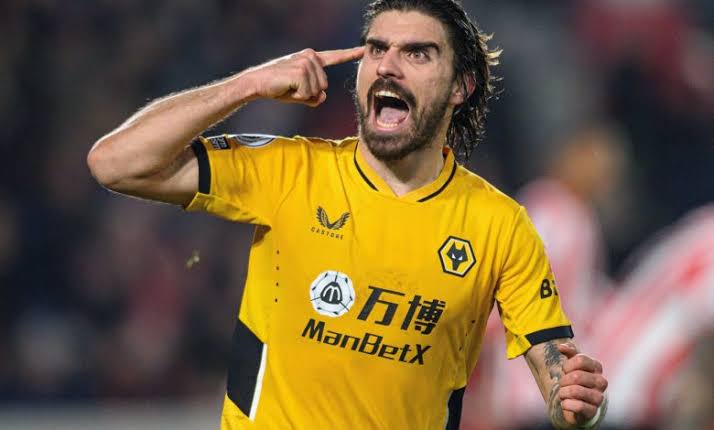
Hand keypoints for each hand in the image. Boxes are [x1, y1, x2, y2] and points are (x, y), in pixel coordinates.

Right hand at [244, 46, 363, 106]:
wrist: (256, 84)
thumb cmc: (278, 87)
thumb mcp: (300, 93)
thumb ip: (315, 96)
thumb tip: (323, 97)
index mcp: (311, 58)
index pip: (334, 56)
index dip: (350, 54)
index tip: (364, 50)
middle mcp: (310, 56)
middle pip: (324, 86)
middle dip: (309, 94)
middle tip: (291, 88)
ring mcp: (306, 62)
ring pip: (317, 91)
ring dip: (302, 95)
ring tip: (288, 86)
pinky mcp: (301, 71)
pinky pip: (308, 94)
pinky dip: (297, 97)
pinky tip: (286, 87)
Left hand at [557, 343, 607, 425]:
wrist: (575, 403)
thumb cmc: (573, 380)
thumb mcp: (571, 363)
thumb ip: (568, 352)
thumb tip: (560, 347)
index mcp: (597, 367)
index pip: (580, 359)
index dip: (567, 365)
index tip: (565, 370)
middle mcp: (601, 382)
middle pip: (576, 376)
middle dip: (563, 380)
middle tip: (563, 385)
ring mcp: (599, 397)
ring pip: (575, 391)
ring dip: (563, 393)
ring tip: (563, 394)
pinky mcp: (593, 411)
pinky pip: (577, 406)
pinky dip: (566, 404)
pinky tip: (565, 404)